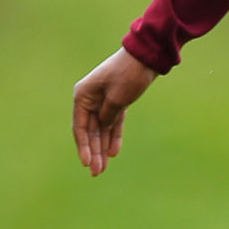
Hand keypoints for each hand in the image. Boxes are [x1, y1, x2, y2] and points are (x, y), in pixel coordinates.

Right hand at [72, 48, 159, 177]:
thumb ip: (107, 117)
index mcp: (83, 96)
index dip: (84, 147)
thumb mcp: (117, 99)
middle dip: (94, 152)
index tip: (87, 163)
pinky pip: (113, 122)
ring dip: (103, 147)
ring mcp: (103, 100)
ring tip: (104, 167)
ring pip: (102, 129)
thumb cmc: (129, 74)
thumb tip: (102, 128)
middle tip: (97, 172)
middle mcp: (90, 98)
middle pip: (91, 131)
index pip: (81, 127)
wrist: (147, 56)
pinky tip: (113, 152)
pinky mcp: (117, 101)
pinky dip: (114, 136)